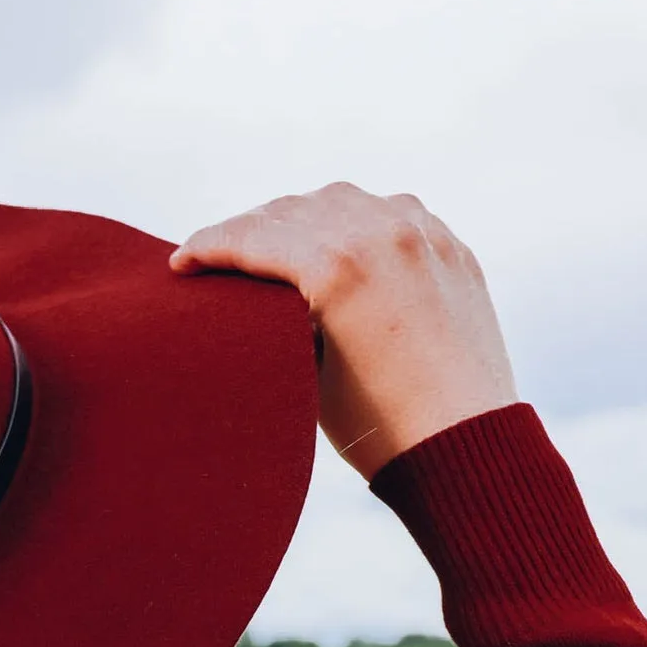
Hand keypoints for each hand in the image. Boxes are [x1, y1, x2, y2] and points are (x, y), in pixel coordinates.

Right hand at [171, 183, 517, 479]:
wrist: (466, 447)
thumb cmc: (379, 427)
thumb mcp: (306, 369)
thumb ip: (278, 315)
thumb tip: (253, 292)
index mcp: (336, 266)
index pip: (252, 238)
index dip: (206, 248)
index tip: (180, 262)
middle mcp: (380, 233)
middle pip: (290, 210)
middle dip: (247, 231)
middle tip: (218, 254)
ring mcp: (422, 234)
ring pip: (340, 200)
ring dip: (300, 217)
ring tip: (275, 243)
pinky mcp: (450, 246)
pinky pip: (390, 211)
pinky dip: (355, 221)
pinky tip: (338, 241)